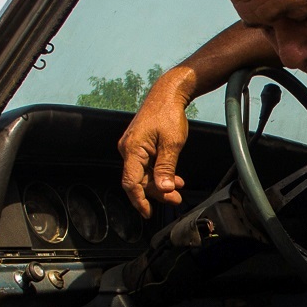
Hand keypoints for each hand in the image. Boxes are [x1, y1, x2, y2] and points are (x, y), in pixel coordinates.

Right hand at [119, 69, 193, 216]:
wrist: (167, 93)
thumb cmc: (168, 114)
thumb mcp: (172, 144)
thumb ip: (166, 168)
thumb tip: (163, 189)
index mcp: (132, 150)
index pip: (131, 183)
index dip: (139, 200)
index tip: (148, 213)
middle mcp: (128, 150)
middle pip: (139, 181)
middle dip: (157, 193)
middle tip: (176, 200)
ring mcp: (133, 148)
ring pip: (144, 175)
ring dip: (161, 184)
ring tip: (178, 190)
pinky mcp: (139, 146)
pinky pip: (147, 165)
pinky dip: (160, 174)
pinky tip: (174, 179)